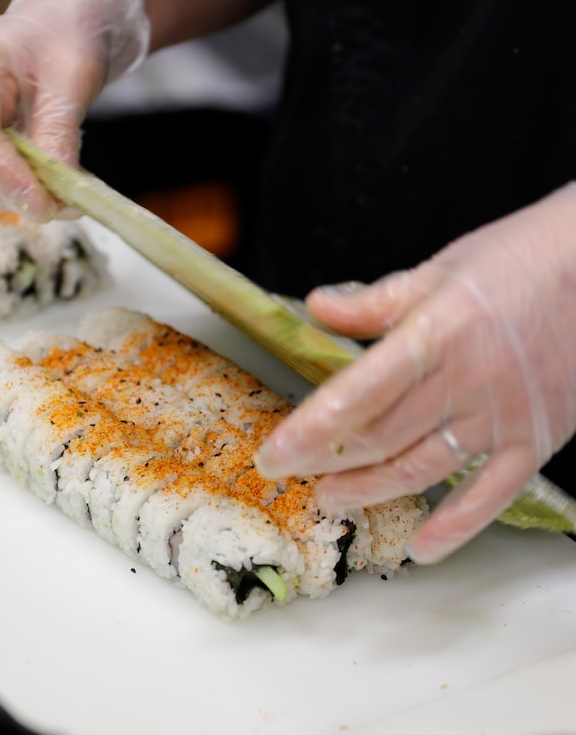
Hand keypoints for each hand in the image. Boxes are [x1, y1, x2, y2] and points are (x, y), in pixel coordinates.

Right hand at [0, 0, 149, 218]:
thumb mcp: (75, 78)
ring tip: (57, 187)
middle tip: (69, 201)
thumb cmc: (66, 40)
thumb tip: (56, 194)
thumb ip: (60, 132)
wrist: (54, 25)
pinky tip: (37, 180)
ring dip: (11, 199)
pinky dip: (5, 194)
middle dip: (16, 194)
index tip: (48, 206)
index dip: (9, 179)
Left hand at [255, 183, 575, 562]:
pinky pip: (493, 495)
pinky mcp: (536, 440)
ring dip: (372, 490)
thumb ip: (377, 300)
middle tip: (290, 472)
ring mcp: (504, 417)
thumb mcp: (440, 269)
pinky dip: (457, 527)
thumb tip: (319, 308)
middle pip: (382, 437)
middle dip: (326, 460)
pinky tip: (424, 547)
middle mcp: (467, 382)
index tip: (275, 453)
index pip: (359, 393)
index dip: (312, 428)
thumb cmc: (518, 262)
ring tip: (331, 497)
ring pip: (423, 468)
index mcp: (436, 334)